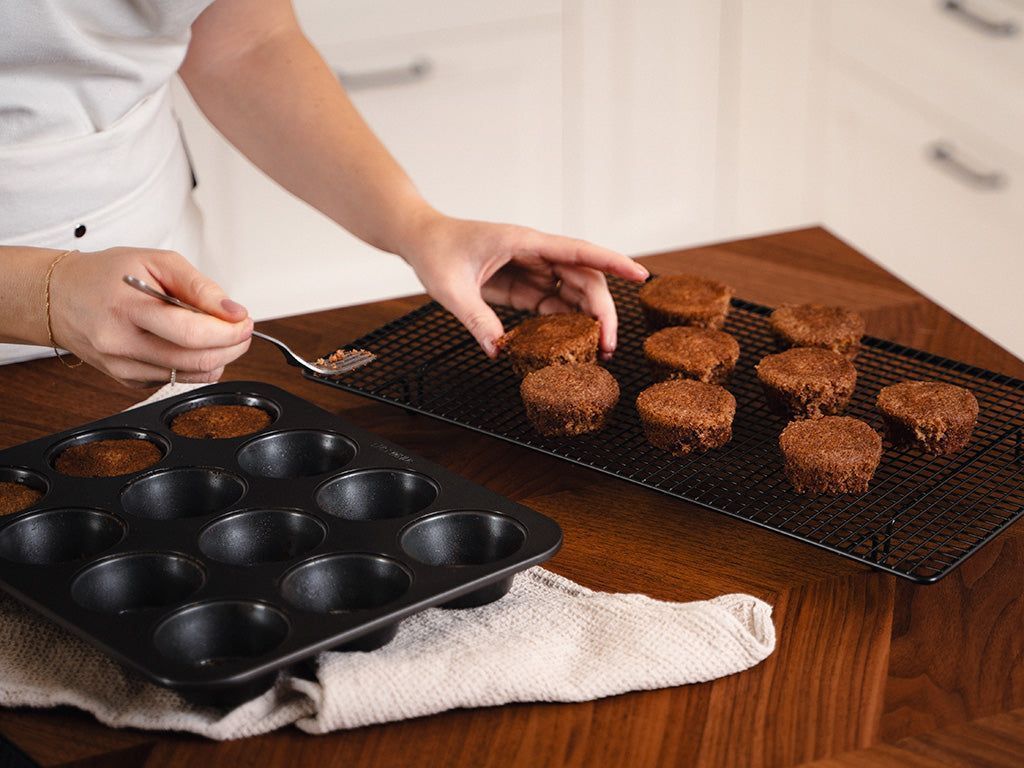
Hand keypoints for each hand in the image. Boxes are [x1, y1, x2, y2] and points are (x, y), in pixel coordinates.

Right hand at [49, 248, 252, 387]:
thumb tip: (233, 312)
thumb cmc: (105, 275)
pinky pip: (177, 379)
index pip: (191, 333)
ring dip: (220, 358)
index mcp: (127, 309)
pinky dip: (197, 365)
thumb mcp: (155, 262)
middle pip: (196, 360)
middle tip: (242, 330)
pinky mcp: (127, 381)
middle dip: (232, 346)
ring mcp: (123, 368)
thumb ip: (198, 286)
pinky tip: (192, 345)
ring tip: (221, 335)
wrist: (60, 298)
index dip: (228, 331)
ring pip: (191, 375)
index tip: (244, 321)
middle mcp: (122, 344)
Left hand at [402, 214, 648, 357]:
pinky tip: (571, 345)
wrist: (420, 240)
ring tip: (596, 352)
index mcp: (524, 242)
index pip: (579, 251)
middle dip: (601, 311)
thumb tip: (499, 351)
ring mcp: (531, 269)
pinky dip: (565, 324)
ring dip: (587, 320)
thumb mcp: (451, 289)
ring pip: (573, 292)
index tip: (641, 275)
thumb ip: (476, 319)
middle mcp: (535, 253)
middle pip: (584, 278)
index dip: (613, 262)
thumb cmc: (435, 251)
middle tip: (607, 347)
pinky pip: (553, 304)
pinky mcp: (523, 285)